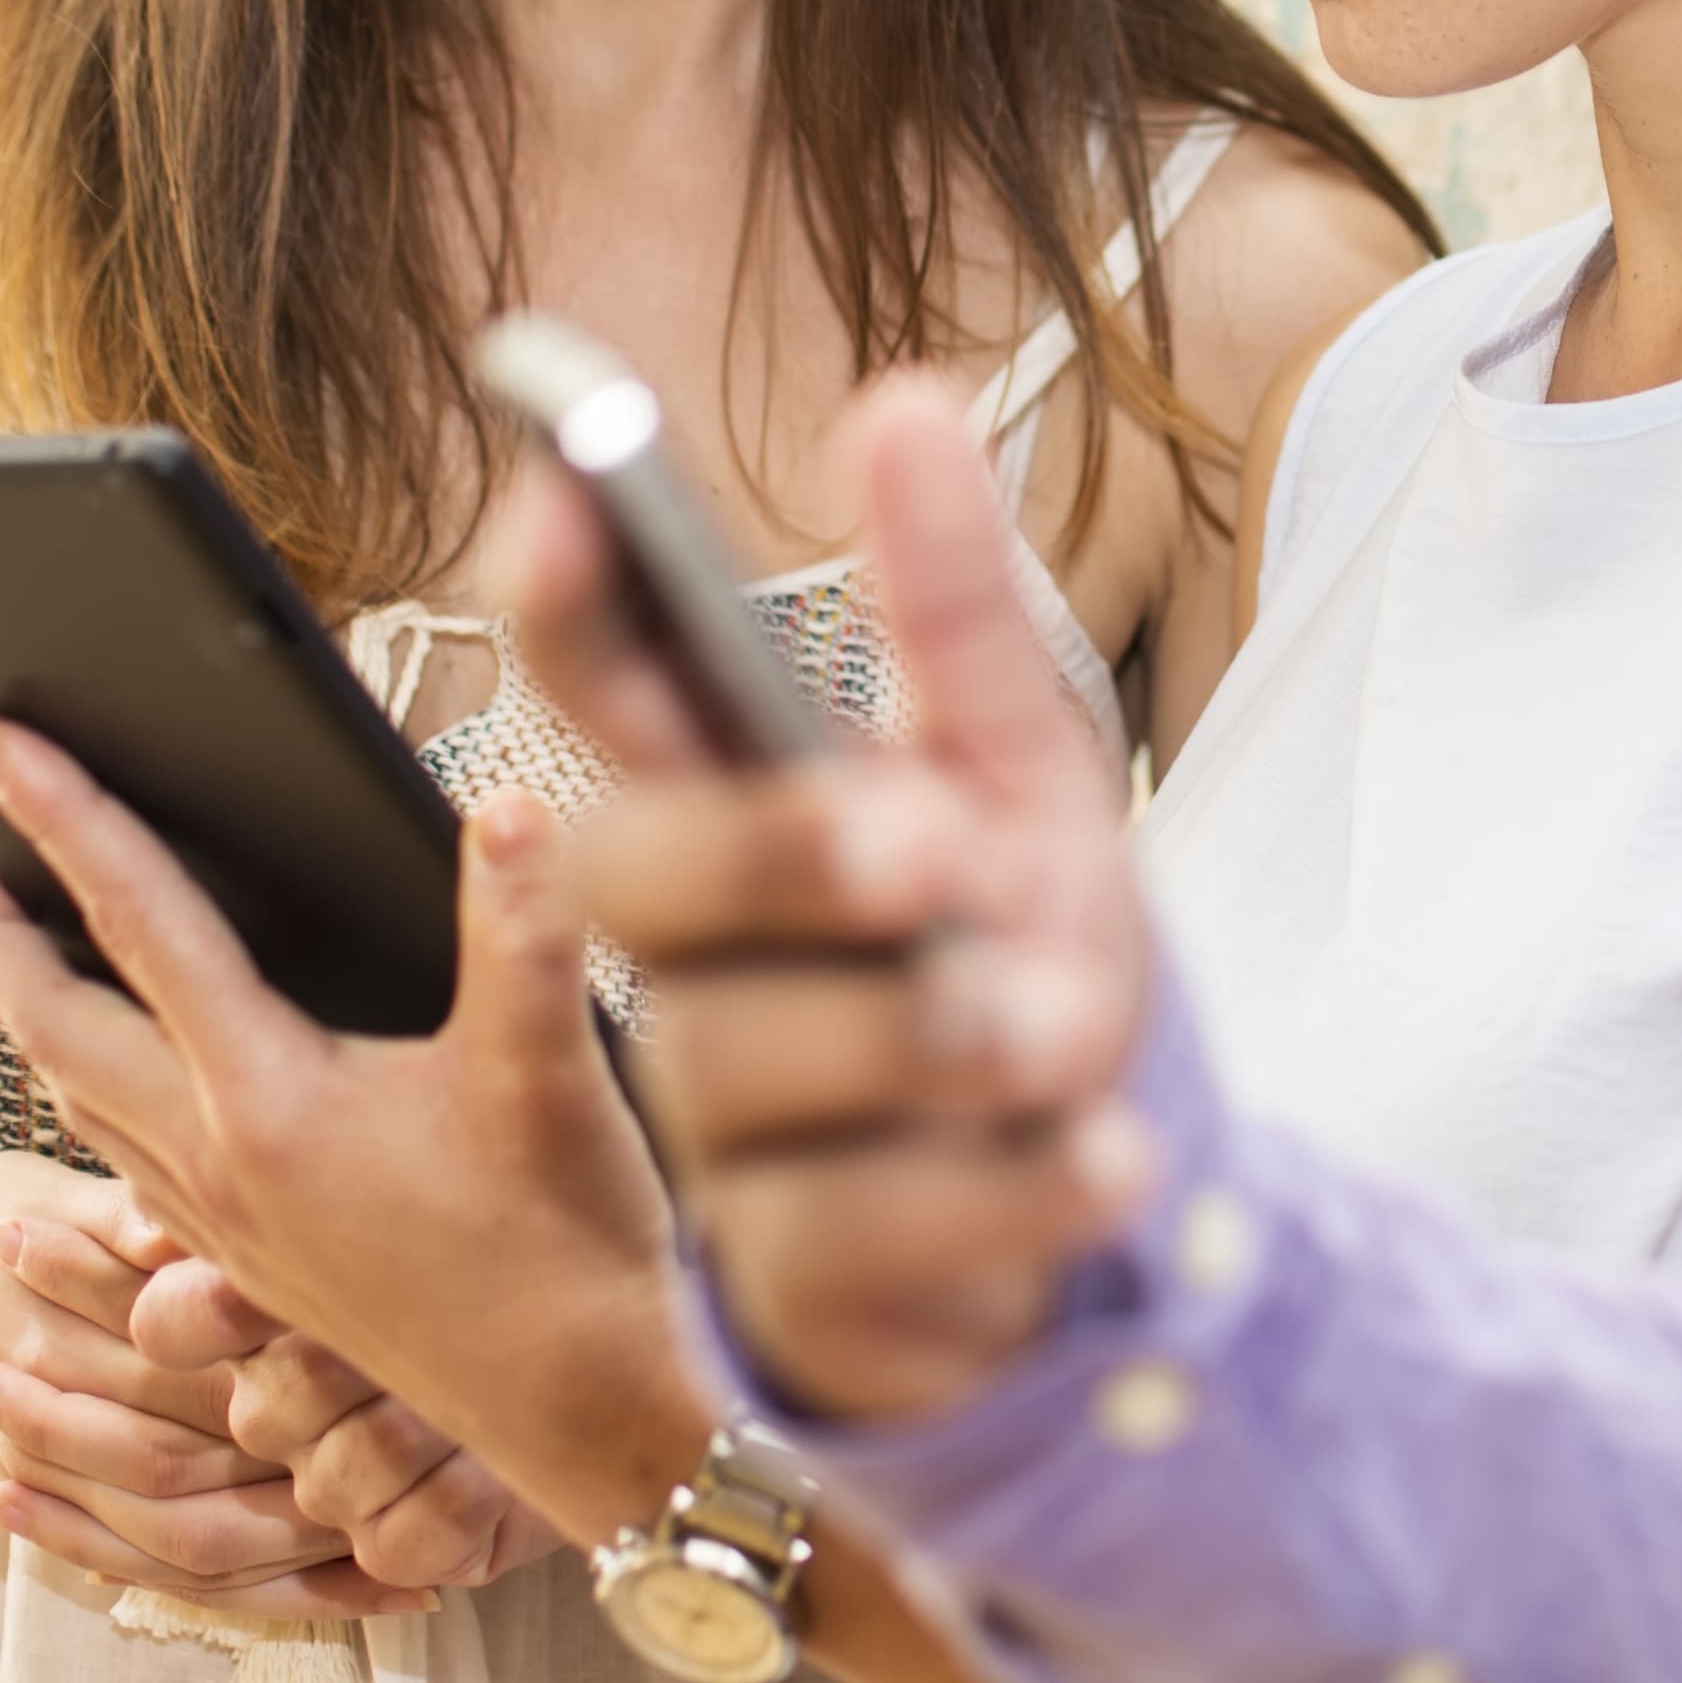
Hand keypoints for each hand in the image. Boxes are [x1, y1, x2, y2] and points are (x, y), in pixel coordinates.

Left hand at [0, 740, 695, 1553]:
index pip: (138, 924)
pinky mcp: (249, 1257)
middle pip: (48, 1024)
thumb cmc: (566, 1237)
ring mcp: (222, 1218)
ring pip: (73, 1096)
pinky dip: (88, 1087)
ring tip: (29, 933)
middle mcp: (217, 1160)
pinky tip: (123, 1074)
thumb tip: (507, 804)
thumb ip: (527, 923)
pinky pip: (121, 1155)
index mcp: (271, 1098)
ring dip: (29, 1005)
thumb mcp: (549, 1066)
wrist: (575, 1399)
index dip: (64, 819)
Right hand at [0, 1140, 415, 1617]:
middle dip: (311, 1494)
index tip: (407, 1400)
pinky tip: (344, 1600)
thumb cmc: (5, 1211)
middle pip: (192, 1478)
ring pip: (173, 1544)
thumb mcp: (73, 1191)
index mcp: (67, 1325)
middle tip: (431, 1497)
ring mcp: (47, 1471)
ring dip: (292, 1563)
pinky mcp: (55, 1505)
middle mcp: (54, 1410)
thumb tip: (180, 1232)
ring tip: (407, 1570)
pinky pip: (150, 1571)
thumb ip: (136, 1219)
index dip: (299, 1399)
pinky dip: (242, 1592)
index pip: (195, 1384)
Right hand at [510, 371, 1169, 1423]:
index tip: (565, 495)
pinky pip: (853, 1228)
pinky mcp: (785, 1282)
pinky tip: (1102, 1157)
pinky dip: (1006, 1186)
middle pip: (639, 874)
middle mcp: (695, 961)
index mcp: (738, 810)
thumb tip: (905, 400)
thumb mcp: (1026, 771)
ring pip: (744, 1062)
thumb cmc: (1024, 953)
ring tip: (1071, 1029)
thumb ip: (954, 611)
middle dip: (779, 851)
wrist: (1116, 1182)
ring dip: (937, 1037)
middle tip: (937, 843)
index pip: (604, 687)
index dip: (567, 597)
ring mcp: (723, 1125)